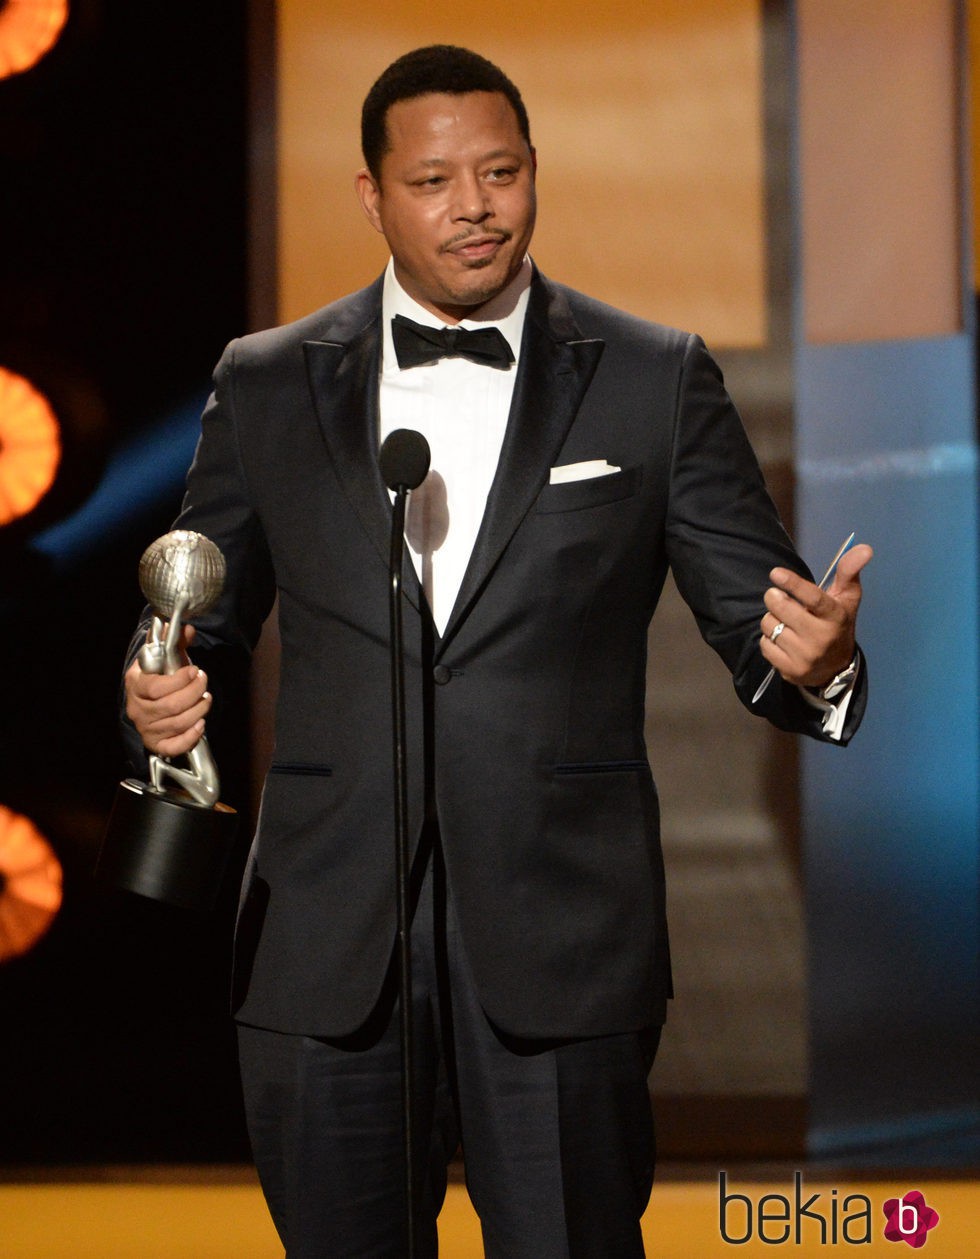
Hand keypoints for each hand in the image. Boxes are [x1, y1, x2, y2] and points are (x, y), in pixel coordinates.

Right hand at [124, 624, 211, 756]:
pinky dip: (191, 737)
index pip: (156, 687)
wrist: (150, 699)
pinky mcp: (156, 744)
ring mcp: (146, 728)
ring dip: (199, 710)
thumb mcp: (165, 658)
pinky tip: (201, 724)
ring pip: (177, 723)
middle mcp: (138, 709)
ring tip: (206, 699)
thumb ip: (176, 642)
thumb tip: (188, 628)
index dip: (179, 681)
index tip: (194, 670)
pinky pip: (174, 746)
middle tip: (204, 682)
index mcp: (135, 684)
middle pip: (171, 706)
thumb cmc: (160, 677)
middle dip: (194, 693)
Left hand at [759, 544, 872, 688]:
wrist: (836, 667)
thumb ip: (849, 571)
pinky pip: (764, 644)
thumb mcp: (847, 598)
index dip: (793, 584)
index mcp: (835, 616)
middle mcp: (821, 638)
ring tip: (786, 622)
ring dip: (772, 619)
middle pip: (781, 608)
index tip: (775, 573)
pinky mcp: (790, 670)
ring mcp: (805, 657)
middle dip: (774, 598)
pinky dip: (769, 639)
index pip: (813, 598)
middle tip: (778, 597)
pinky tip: (783, 640)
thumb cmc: (838, 623)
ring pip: (769, 625)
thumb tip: (865, 548)